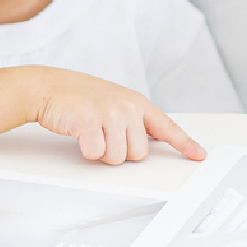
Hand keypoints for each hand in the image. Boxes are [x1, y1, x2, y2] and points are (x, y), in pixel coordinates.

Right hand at [24, 66, 206, 164]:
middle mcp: (128, 106)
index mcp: (137, 103)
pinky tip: (79, 133)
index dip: (184, 144)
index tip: (199, 155)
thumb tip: (150, 143)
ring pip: (118, 158)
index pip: (166, 127)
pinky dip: (86, 151)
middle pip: (139, 154)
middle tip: (103, 134)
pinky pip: (96, 154)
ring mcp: (110, 113)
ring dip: (102, 153)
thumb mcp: (114, 102)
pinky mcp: (90, 122)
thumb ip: (135, 120)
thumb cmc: (79, 98)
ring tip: (91, 132)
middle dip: (120, 152)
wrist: (48, 87)